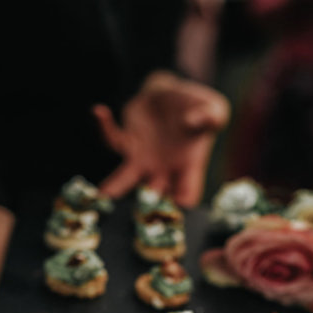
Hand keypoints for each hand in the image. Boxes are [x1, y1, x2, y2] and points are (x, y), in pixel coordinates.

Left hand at [93, 71, 229, 207]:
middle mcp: (163, 169)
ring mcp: (142, 158)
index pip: (187, 194)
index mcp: (189, 166)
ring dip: (114, 186)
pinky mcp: (127, 141)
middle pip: (153, 196)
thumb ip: (210, 116)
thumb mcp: (212, 109)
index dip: (182, 205)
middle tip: (137, 216)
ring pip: (124, 178)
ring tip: (103, 194)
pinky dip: (106, 126)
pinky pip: (113, 138)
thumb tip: (194, 121)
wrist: (173, 95)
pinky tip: (99, 111)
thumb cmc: (196, 107)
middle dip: (145, 206)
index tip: (177, 209)